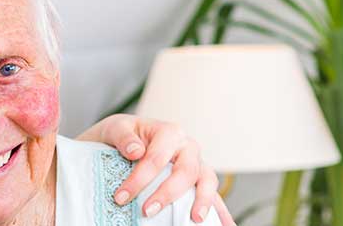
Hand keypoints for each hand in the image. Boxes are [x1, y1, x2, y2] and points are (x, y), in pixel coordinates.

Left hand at [80, 114, 234, 225]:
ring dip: (203, 201)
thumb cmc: (125, 134)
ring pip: (207, 181)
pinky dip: (220, 210)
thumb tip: (136, 151)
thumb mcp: (117, 127)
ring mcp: (196, 164)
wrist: (127, 138)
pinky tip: (226, 225)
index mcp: (170, 132)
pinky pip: (212, 194)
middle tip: (147, 211)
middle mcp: (187, 148)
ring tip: (196, 219)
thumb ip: (124, 137)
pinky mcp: (198, 180)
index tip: (121, 197)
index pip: (156, 158)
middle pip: (185, 171)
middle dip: (167, 194)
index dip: (139, 179)